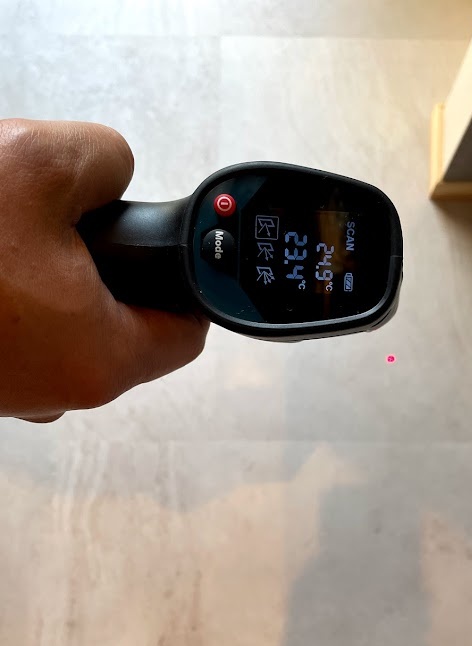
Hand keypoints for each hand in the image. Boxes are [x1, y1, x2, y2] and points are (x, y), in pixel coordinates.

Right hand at [0, 118, 208, 421]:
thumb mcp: (39, 163)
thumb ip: (107, 161)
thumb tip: (115, 173)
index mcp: (100, 358)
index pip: (186, 333)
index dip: (187, 284)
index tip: (173, 251)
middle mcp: (63, 392)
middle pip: (125, 327)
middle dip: (109, 268)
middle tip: (74, 223)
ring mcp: (18, 391)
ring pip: (69, 327)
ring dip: (55, 276)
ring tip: (16, 234)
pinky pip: (24, 332)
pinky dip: (18, 293)